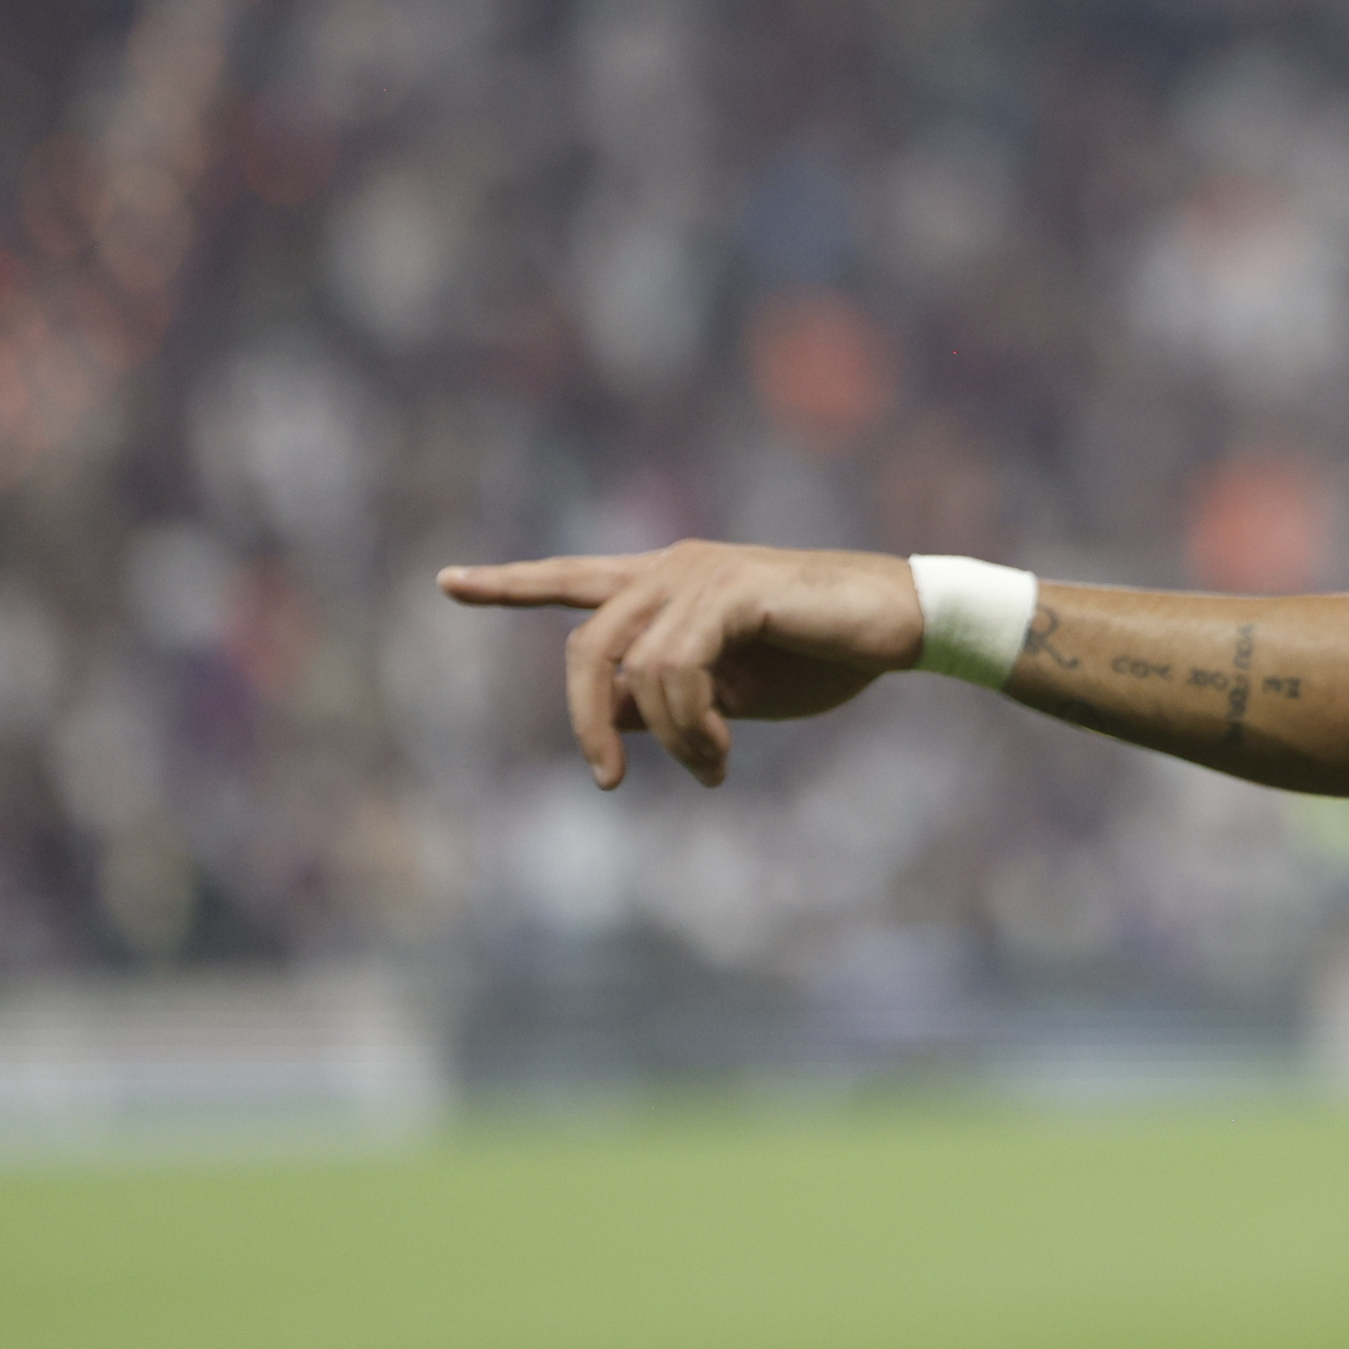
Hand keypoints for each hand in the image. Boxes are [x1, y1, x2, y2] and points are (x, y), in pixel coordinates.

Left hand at [438, 541, 923, 788]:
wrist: (900, 624)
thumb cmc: (820, 654)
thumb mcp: (728, 691)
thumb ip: (664, 693)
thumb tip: (608, 714)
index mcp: (666, 583)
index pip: (571, 579)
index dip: (509, 584)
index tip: (448, 582)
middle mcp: (671, 567)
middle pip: (584, 649)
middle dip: (584, 724)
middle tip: (611, 782)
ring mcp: (699, 573)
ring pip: (629, 670)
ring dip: (665, 738)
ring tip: (712, 766)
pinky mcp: (730, 590)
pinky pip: (674, 671)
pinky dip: (688, 725)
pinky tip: (722, 753)